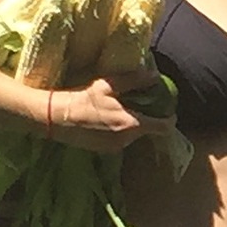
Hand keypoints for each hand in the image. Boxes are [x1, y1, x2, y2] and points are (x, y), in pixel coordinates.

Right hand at [44, 77, 175, 153]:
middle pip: (148, 131)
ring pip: (133, 136)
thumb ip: (133, 80)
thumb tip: (154, 76)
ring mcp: (116, 148)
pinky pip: (121, 140)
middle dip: (148, 119)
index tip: (169, 110)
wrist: (56, 118)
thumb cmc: (83, 99)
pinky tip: (108, 120)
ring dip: (133, 125)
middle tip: (141, 104)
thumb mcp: (107, 85)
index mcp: (132, 124)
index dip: (170, 119)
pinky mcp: (105, 151)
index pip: (164, 127)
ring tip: (122, 110)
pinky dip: (120, 131)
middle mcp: (127, 140)